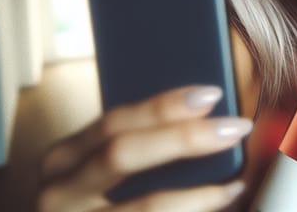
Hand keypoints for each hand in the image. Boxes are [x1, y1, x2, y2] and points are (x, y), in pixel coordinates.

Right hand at [37, 85, 252, 211]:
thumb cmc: (96, 204)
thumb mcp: (98, 172)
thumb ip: (139, 145)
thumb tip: (206, 115)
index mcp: (65, 158)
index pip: (115, 121)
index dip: (164, 106)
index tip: (211, 94)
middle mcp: (60, 192)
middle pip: (122, 153)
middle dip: (184, 137)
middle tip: (235, 128)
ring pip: (146, 205)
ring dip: (198, 194)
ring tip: (236, 183)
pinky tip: (221, 202)